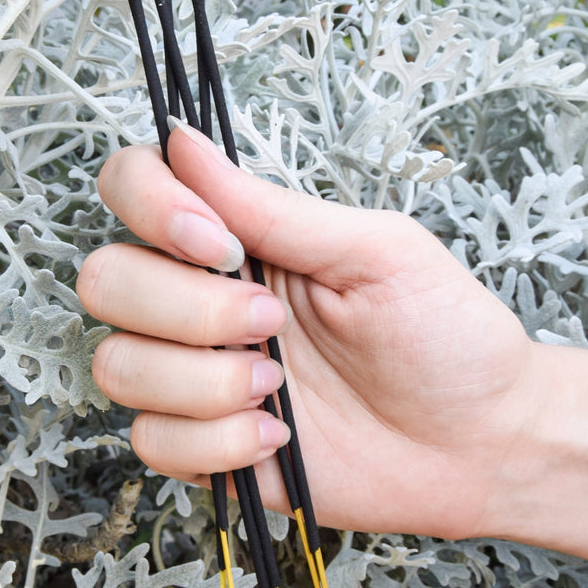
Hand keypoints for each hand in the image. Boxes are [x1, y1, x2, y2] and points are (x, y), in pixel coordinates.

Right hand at [77, 123, 534, 539]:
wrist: (481, 443)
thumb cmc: (446, 335)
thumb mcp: (375, 250)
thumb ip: (273, 207)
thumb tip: (185, 139)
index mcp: (241, 239)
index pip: (132, 188)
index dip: (151, 208)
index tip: (219, 244)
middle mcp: (204, 301)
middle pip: (105, 280)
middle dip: (187, 310)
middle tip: (272, 323)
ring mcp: (199, 375)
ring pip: (117, 366)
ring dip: (202, 382)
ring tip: (278, 386)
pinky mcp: (206, 447)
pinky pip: (151, 441)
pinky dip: (217, 443)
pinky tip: (279, 437)